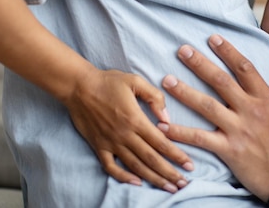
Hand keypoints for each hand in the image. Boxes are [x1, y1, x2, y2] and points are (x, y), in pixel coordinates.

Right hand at [64, 68, 193, 192]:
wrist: (78, 87)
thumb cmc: (108, 81)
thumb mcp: (135, 81)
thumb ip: (154, 97)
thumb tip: (167, 119)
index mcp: (136, 119)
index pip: (161, 142)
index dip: (177, 155)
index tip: (189, 165)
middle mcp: (125, 135)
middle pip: (151, 159)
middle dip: (170, 173)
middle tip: (184, 184)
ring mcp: (111, 143)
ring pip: (135, 166)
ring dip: (153, 179)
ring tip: (168, 187)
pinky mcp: (99, 146)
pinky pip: (111, 167)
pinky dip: (123, 177)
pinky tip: (136, 182)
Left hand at [158, 34, 268, 200]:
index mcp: (267, 100)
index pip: (244, 68)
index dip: (228, 51)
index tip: (213, 38)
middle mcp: (250, 111)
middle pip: (221, 81)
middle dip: (200, 63)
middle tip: (182, 49)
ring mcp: (238, 130)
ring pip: (207, 105)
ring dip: (184, 92)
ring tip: (166, 80)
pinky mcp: (229, 150)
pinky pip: (200, 138)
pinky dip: (180, 132)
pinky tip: (163, 126)